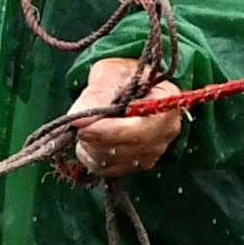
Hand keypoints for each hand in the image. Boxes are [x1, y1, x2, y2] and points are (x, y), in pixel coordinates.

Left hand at [62, 48, 190, 181]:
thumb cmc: (122, 74)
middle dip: (97, 140)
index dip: (108, 131)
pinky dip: (94, 159)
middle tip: (76, 127)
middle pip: (130, 149)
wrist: (129, 84)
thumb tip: (75, 119)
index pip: (140, 128)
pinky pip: (113, 170)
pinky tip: (88, 142)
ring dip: (93, 150)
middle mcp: (168, 130)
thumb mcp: (109, 74)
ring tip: (82, 130)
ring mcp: (156, 149)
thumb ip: (95, 95)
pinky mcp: (140, 162)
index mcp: (166, 102)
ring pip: (119, 162)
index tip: (81, 126)